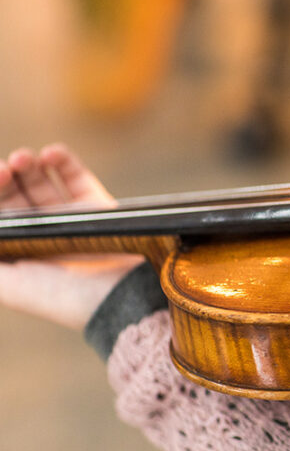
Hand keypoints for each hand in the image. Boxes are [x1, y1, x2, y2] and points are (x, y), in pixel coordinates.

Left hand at [0, 144, 142, 329]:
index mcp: (19, 251)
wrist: (117, 297)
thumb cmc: (60, 297)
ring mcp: (71, 220)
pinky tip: (52, 153)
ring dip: (30, 165)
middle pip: (16, 195)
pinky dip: (63, 161)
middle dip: (8, 175)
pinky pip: (76, 178)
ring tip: (28, 157)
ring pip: (42, 183)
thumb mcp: (7, 283)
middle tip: (9, 165)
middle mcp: (42, 235)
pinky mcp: (99, 209)